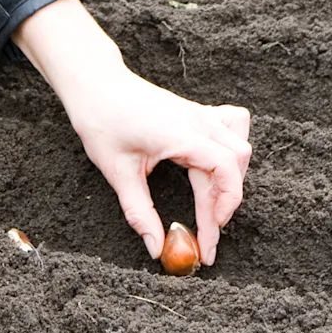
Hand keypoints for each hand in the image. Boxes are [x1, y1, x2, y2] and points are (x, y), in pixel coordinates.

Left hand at [12, 0, 251, 264]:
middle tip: (206, 235)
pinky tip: (214, 166)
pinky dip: (230, 149)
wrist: (93, 84)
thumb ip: (139, 212)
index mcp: (180, 132)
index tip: (209, 236)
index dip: (223, 206)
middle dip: (223, 203)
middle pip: (233, 163)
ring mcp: (198, 113)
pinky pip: (231, 125)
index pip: (224, 170)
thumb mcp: (116, 171)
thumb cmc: (101, 121)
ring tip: (211, 203)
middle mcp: (196, 120)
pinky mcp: (194, 112)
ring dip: (230, 177)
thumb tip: (156, 248)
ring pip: (238, 144)